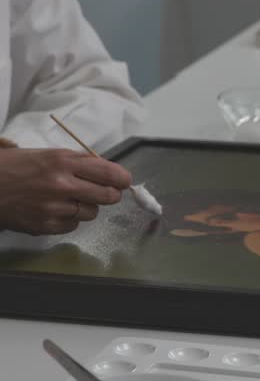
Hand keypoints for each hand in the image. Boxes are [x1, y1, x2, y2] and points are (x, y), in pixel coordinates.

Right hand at [0, 149, 131, 234]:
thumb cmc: (14, 167)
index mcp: (63, 161)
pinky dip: (69, 219)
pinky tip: (53, 209)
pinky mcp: (46, 226)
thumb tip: (109, 171)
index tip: (124, 181)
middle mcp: (62, 184)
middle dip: (110, 194)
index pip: (110, 173)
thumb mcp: (47, 154)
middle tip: (103, 192)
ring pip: (92, 213)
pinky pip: (74, 225)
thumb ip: (79, 162)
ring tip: (67, 199)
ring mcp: (54, 207)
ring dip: (87, 207)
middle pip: (108, 196)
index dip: (123, 179)